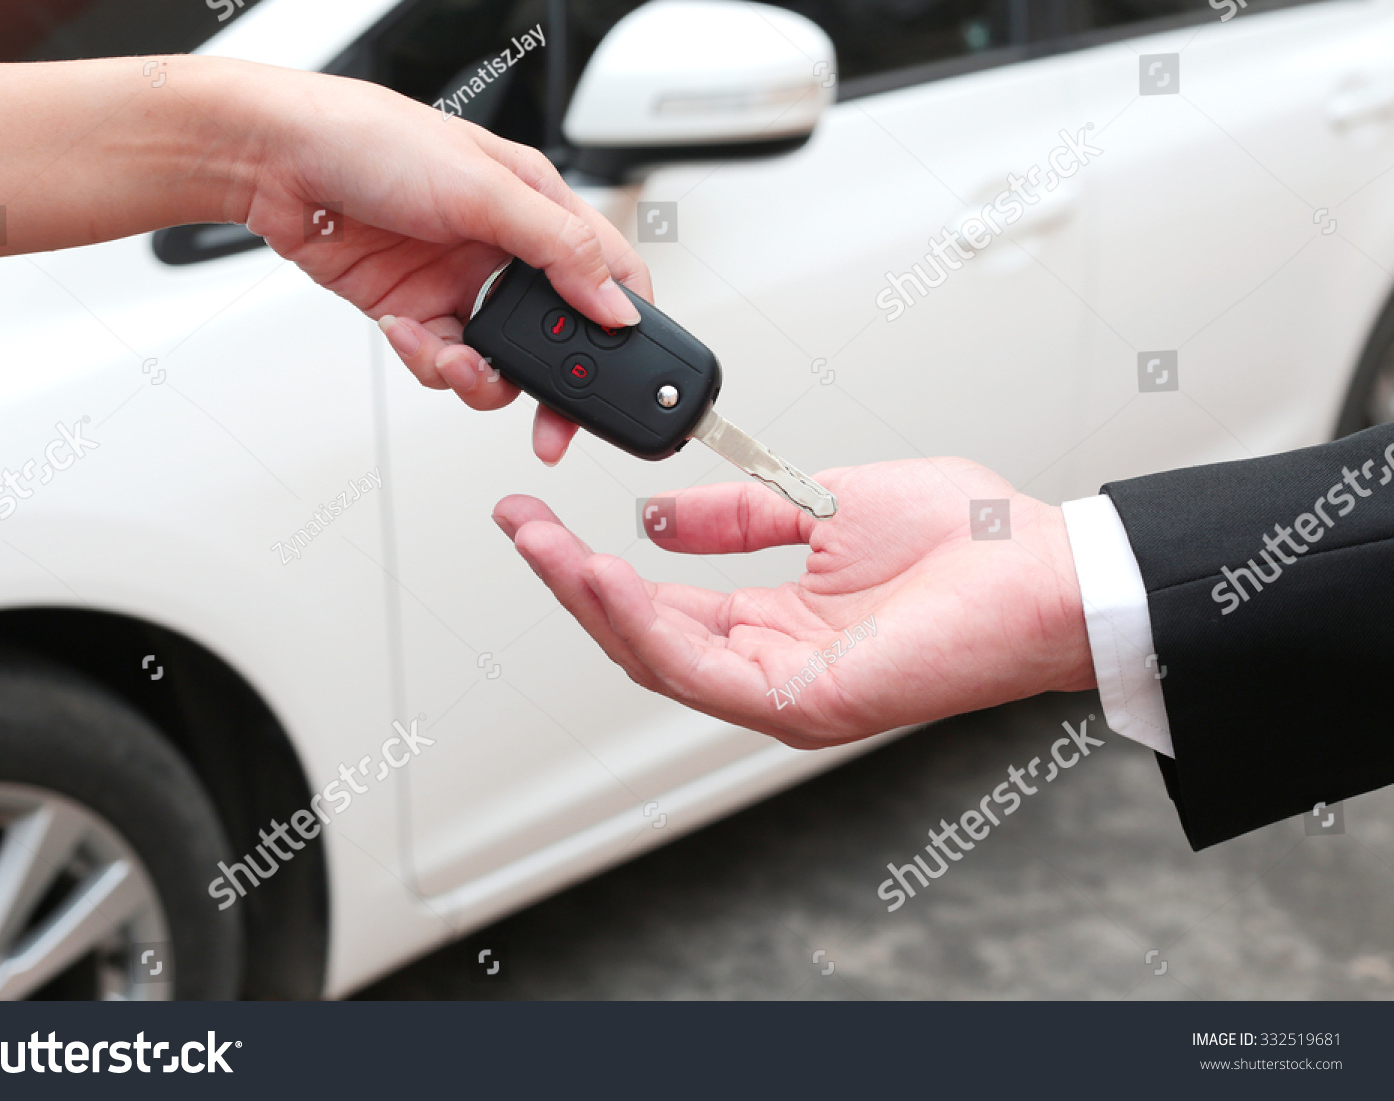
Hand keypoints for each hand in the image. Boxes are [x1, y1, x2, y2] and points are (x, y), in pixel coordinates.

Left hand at [235, 65, 650, 462]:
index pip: (609, 275)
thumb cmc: (373, 139)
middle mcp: (505, 251)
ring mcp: (460, 286)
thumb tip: (614, 306)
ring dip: (481, 378)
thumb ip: (559, 250)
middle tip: (549, 421)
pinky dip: (428, 361)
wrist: (278, 160)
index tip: (619, 376)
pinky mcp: (416, 312)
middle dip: (552, 384)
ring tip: (456, 360)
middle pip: (557, 337)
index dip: (622, 328)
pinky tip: (405, 330)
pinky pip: (443, 363)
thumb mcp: (485, 189)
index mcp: (539, 208)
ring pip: (500, 364)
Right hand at [493, 459, 1094, 747]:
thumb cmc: (970, 543)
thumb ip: (736, 518)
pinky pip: (703, 669)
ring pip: (658, 658)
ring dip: (593, 601)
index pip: (662, 603)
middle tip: (519, 527)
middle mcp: (773, 665)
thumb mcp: (820, 502)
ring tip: (545, 547)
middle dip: (571, 581)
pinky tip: (608, 576)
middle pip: (643, 637)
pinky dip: (646, 622)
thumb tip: (656, 517)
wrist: (1046, 570)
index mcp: (777, 623)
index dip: (594, 564)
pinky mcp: (807, 704)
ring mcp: (787, 693)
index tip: (538, 517)